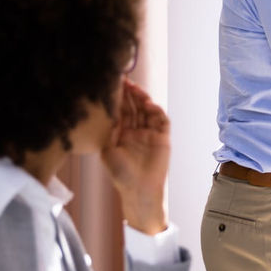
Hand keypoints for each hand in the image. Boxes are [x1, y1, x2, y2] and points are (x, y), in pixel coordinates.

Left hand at [101, 80, 170, 234]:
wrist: (138, 190)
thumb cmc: (120, 174)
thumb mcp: (107, 150)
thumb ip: (109, 131)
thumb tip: (107, 111)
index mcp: (123, 133)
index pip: (122, 110)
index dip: (119, 98)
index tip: (113, 84)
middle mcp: (137, 131)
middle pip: (135, 107)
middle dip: (130, 94)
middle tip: (124, 80)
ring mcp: (151, 134)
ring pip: (148, 111)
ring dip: (143, 99)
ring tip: (135, 89)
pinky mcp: (163, 139)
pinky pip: (162, 121)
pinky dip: (157, 112)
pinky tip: (149, 105)